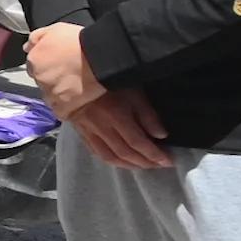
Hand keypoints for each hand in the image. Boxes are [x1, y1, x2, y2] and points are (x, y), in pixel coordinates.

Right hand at [30, 22, 171, 167]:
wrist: (72, 73)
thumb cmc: (107, 78)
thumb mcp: (132, 90)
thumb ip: (147, 114)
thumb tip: (161, 135)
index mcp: (117, 116)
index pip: (138, 142)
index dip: (154, 154)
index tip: (168, 160)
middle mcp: (103, 128)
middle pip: (126, 152)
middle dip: (145, 162)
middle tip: (159, 165)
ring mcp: (90, 132)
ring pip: (111, 156)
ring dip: (129, 165)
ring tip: (143, 167)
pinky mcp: (82, 132)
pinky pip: (97, 152)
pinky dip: (111, 161)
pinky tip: (121, 162)